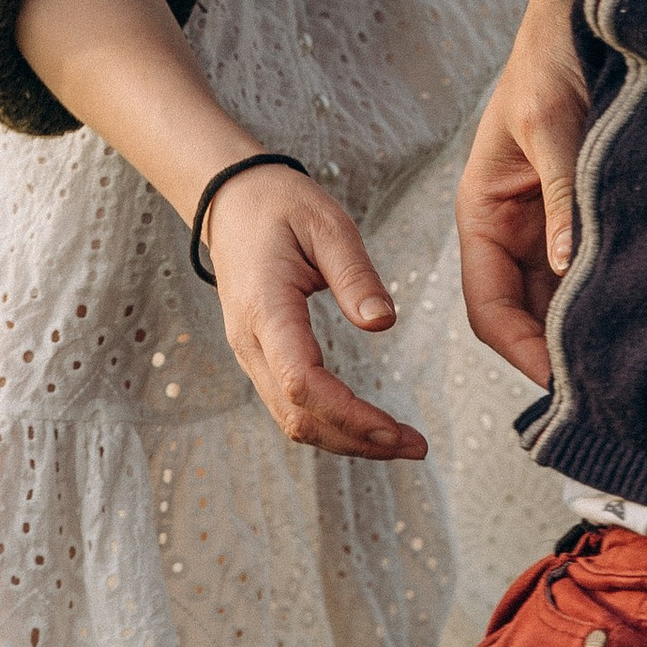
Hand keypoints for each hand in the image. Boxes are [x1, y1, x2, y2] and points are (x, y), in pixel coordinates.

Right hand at [202, 167, 426, 458]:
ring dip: (345, 439)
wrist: (230, 201)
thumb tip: (383, 323)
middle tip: (416, 446)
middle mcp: (250, 341)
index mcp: (265, 309)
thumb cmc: (277, 205)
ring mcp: (250, 352)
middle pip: (298, 416)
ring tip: (399, 442)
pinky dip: (329, 423)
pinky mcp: (260, 355)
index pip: (302, 382)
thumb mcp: (326, 224)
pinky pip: (289, 404)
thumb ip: (355, 274)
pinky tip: (365, 424)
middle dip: (357, 440)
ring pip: (292, 419)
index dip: (348, 414)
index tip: (394, 429)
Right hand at [457, 0, 595, 384]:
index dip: (519, 348)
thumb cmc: (549, 63)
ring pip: (559, 298)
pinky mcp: (579, 216)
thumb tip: (567, 265)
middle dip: (557, 351)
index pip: (488, 305)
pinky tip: (642, 314)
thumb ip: (560, 197)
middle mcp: (509, 230)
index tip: (560, 381)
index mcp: (481, 214)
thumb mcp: (552, 127)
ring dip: (586, 328)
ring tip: (629, 363)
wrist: (580, 19)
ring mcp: (545, 226)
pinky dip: (608, 295)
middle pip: (525, 313)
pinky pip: (588, 269)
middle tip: (606, 390)